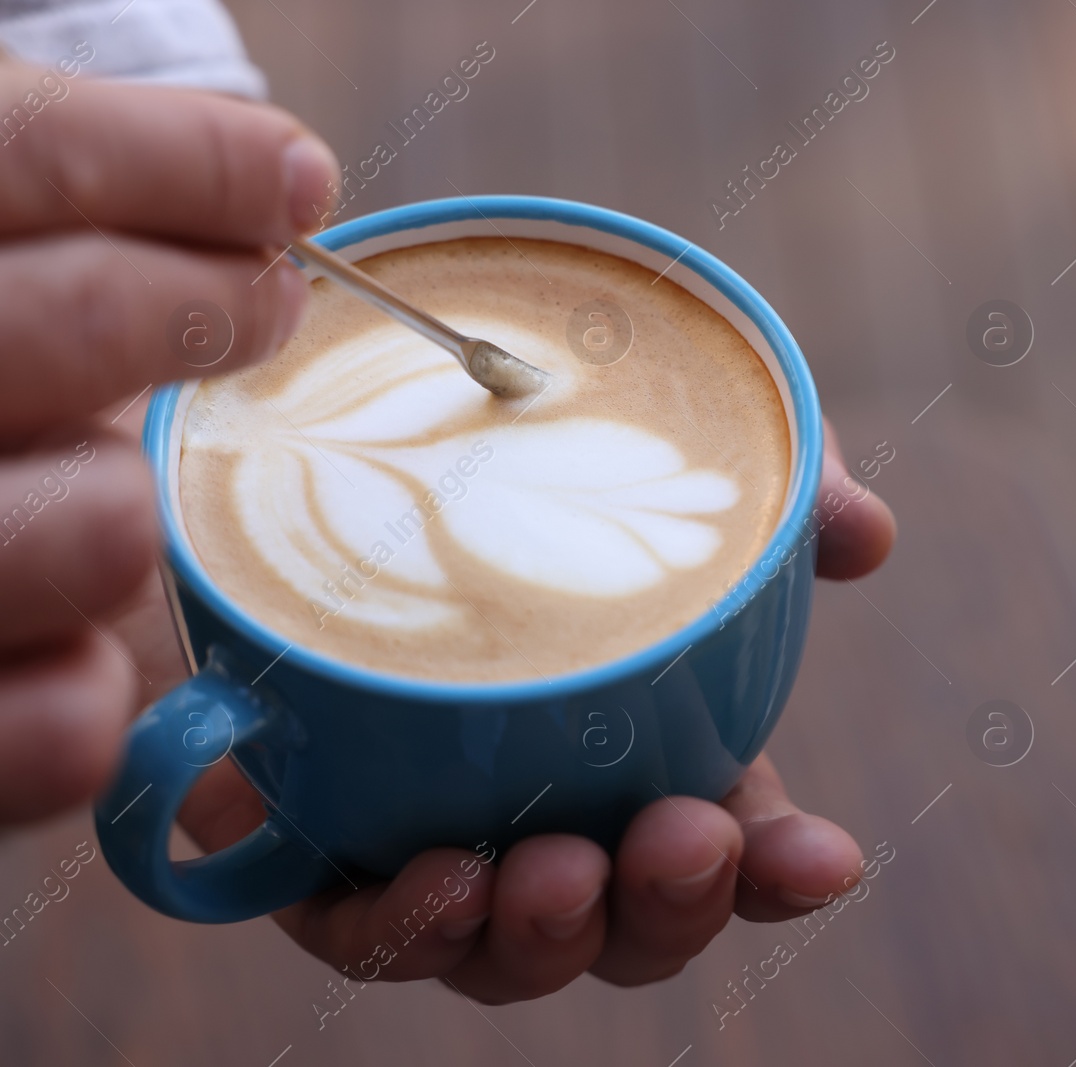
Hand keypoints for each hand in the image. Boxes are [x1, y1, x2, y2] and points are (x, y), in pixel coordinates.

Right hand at [0, 65, 337, 826]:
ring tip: (102, 501)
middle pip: (69, 327)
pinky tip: (80, 656)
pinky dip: (96, 692)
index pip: (23, 159)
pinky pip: (64, 725)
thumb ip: (70, 194)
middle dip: (199, 313)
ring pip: (101, 528)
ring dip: (135, 512)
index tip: (293, 183)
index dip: (185, 162)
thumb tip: (284, 175)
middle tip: (263, 304)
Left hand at [172, 421, 895, 1002]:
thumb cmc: (538, 463)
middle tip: (681, 837)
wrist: (345, 440)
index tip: (827, 855)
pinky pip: (362, 927)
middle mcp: (563, 814)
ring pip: (507, 952)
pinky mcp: (328, 840)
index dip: (785, 872)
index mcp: (662, 754)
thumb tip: (867, 533)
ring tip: (549, 869)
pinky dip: (402, 928)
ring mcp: (451, 837)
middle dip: (669, 907)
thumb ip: (775, 487)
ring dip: (544, 935)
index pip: (741, 851)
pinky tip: (436, 877)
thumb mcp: (666, 452)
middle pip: (632, 927)